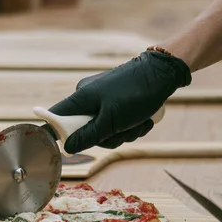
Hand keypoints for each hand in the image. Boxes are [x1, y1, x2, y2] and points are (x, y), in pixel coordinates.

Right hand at [48, 50, 191, 152]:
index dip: (60, 133)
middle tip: (124, 131)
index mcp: (81, 97)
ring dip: (125, 132)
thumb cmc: (135, 94)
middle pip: (86, 130)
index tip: (73, 144)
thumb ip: (88, 136)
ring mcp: (103, 98)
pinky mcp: (118, 100)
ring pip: (106, 129)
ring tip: (141, 122)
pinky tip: (145, 119)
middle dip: (108, 137)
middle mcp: (88, 96)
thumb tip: (67, 148)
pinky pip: (118, 122)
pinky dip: (132, 125)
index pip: (57, 117)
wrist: (163, 73)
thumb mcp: (111, 121)